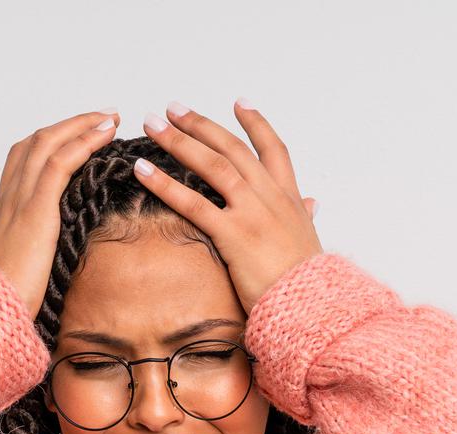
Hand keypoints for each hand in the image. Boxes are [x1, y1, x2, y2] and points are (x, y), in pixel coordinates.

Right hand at [0, 109, 121, 315]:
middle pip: (37, 142)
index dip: (52, 141)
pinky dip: (83, 142)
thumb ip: (30, 257)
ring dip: (82, 125)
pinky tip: (104, 136)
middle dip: (71, 124)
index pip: (25, 160)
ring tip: (111, 118)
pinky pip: (59, 163)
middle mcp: (9, 196)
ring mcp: (20, 200)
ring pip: (48, 144)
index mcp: (4, 209)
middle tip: (103, 117)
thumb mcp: (16, 270)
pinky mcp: (35, 210)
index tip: (77, 134)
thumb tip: (48, 265)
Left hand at [131, 100, 324, 313]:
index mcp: (289, 198)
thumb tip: (311, 203)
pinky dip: (165, 184)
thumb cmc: (307, 282)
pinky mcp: (234, 236)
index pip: (273, 149)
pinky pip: (194, 204)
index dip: (256, 123)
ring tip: (153, 124)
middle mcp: (270, 198)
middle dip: (201, 124)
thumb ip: (304, 215)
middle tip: (173, 108)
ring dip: (179, 140)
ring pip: (213, 165)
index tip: (238, 102)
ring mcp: (252, 214)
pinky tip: (143, 170)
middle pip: (232, 148)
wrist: (312, 309)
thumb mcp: (309, 240)